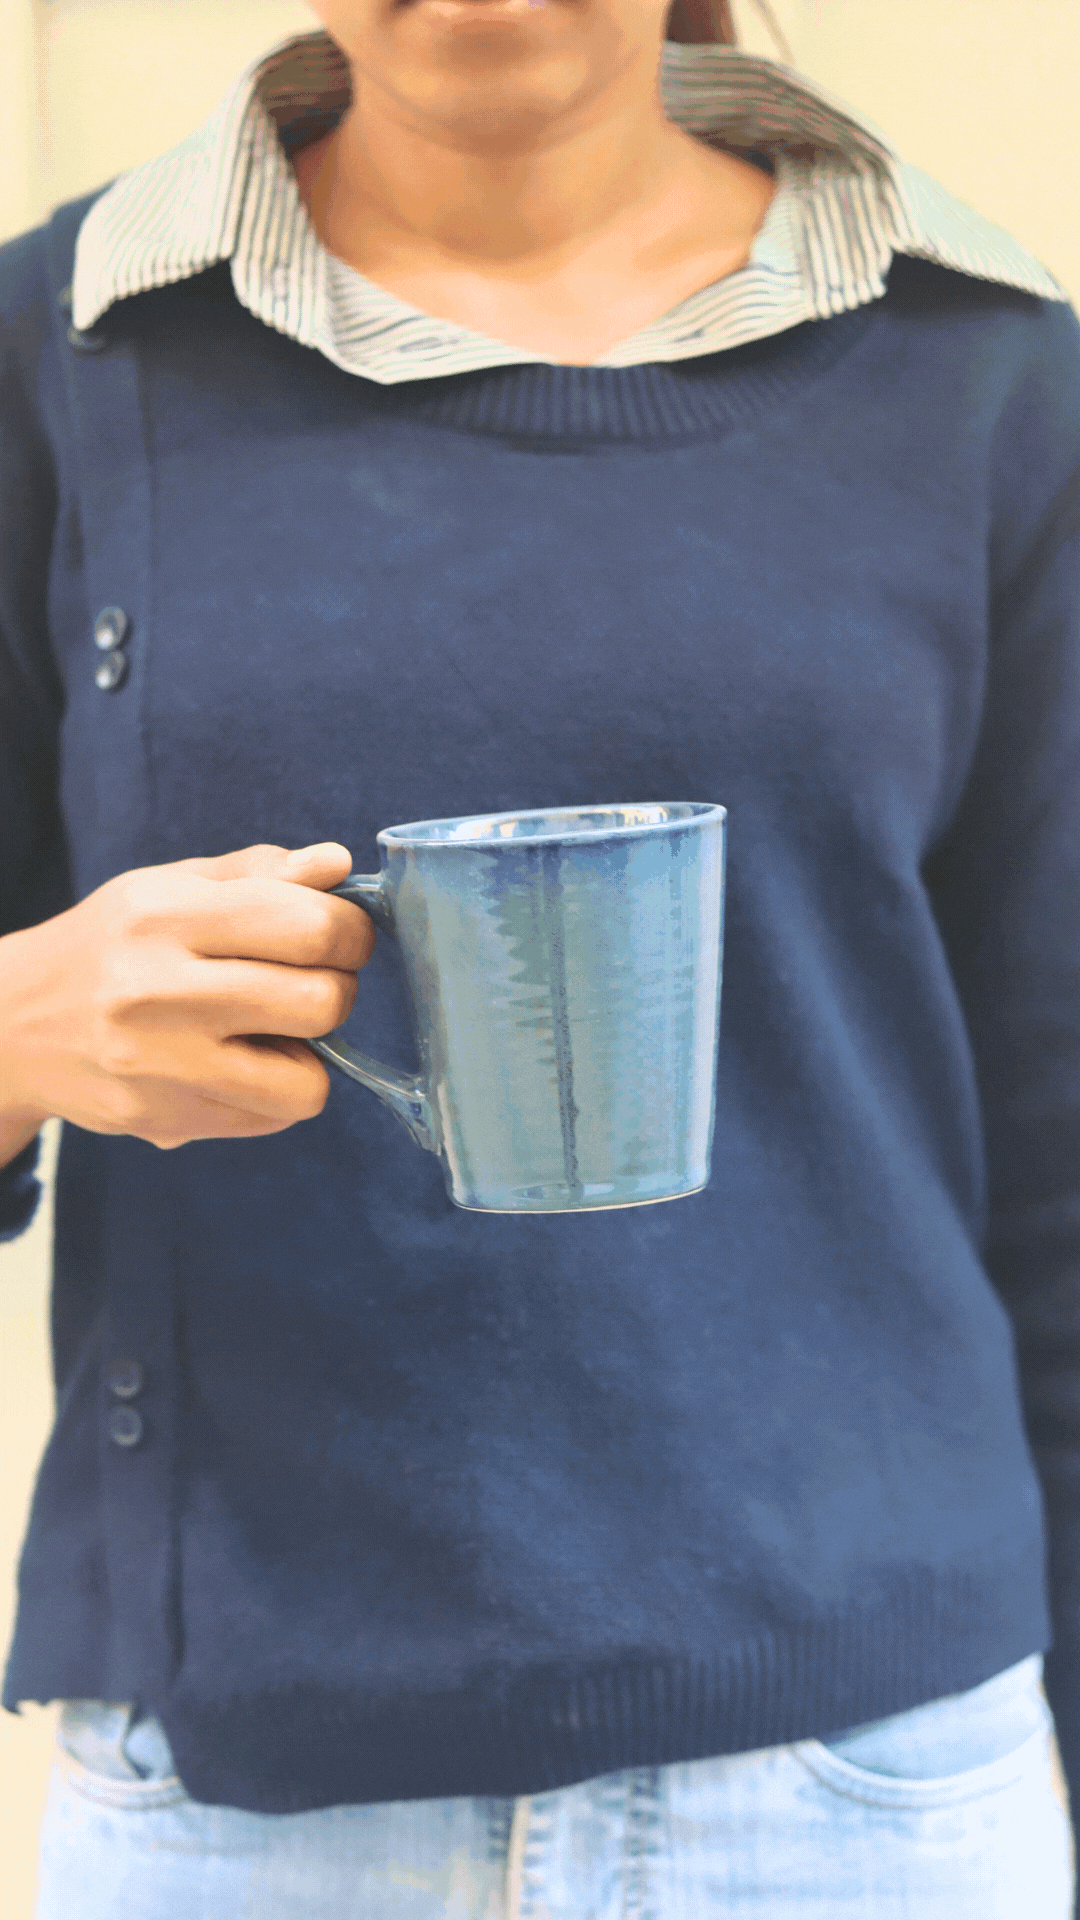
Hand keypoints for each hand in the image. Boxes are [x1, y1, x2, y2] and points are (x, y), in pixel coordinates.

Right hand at [0, 842, 374, 1150]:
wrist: (14, 1025)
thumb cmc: (113, 945)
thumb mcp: (171, 887)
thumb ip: (260, 873)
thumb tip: (338, 865)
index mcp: (166, 916)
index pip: (310, 926)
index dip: (350, 931)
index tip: (340, 934)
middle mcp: (159, 992)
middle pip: (323, 1002)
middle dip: (338, 989)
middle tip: (310, 982)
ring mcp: (160, 1067)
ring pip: (308, 1082)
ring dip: (310, 1054)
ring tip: (274, 1031)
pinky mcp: (161, 1120)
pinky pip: (272, 1118)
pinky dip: (275, 1091)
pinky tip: (237, 1063)